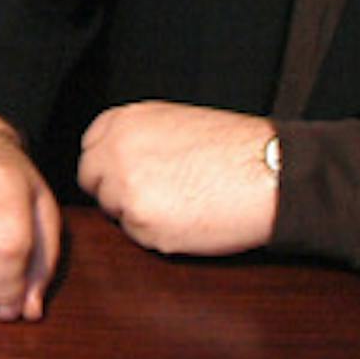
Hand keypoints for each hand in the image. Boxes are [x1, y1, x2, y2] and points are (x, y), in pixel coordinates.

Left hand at [76, 102, 276, 257]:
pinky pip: (138, 236)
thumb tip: (113, 160)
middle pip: (93, 182)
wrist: (269, 173)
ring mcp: (125, 188)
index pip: (91, 149)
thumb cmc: (234, 148)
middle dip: (116, 191)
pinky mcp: (142, 223)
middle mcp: (116, 151)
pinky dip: (159, 234)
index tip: (129, 174)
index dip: (110, 166)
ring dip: (138, 213)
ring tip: (183, 202)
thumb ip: (136, 137)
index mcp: (123, 121)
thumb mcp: (173, 123)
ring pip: (114, 212)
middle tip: (157, 194)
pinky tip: (191, 219)